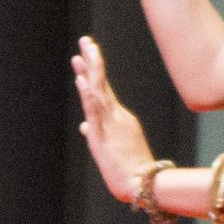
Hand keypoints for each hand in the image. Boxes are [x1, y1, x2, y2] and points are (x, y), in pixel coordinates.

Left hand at [71, 37, 155, 203]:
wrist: (142, 183)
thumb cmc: (131, 168)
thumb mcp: (111, 147)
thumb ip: (96, 132)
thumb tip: (82, 126)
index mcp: (118, 117)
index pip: (103, 89)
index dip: (93, 70)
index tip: (85, 54)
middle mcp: (116, 115)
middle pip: (101, 83)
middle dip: (93, 61)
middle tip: (86, 40)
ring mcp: (110, 123)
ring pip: (98, 92)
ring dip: (90, 71)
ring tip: (82, 53)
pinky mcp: (102, 135)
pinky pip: (95, 113)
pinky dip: (89, 96)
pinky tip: (83, 82)